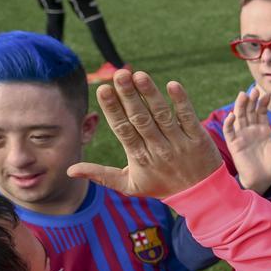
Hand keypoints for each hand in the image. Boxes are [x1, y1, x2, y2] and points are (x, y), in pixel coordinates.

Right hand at [69, 71, 222, 198]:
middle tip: (119, 74)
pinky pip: (188, 118)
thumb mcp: (130, 185)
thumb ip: (101, 175)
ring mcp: (179, 143)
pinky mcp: (198, 138)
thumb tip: (70, 170)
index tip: (103, 89)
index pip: (123, 129)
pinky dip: (181, 102)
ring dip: (150, 94)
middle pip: (140, 119)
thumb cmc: (162, 186)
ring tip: (139, 75)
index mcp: (139, 157)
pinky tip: (172, 85)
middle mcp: (158, 149)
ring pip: (162, 115)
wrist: (201, 196)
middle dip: (129, 96)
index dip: (113, 109)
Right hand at [221, 90, 270, 193]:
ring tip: (243, 95)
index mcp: (263, 130)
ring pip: (239, 118)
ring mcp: (242, 136)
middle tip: (255, 90)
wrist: (264, 181)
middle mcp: (252, 130)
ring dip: (240, 106)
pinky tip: (232, 115)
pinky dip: (229, 123)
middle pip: (249, 111)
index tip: (267, 94)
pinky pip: (230, 132)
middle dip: (251, 100)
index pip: (261, 112)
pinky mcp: (234, 144)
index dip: (263, 103)